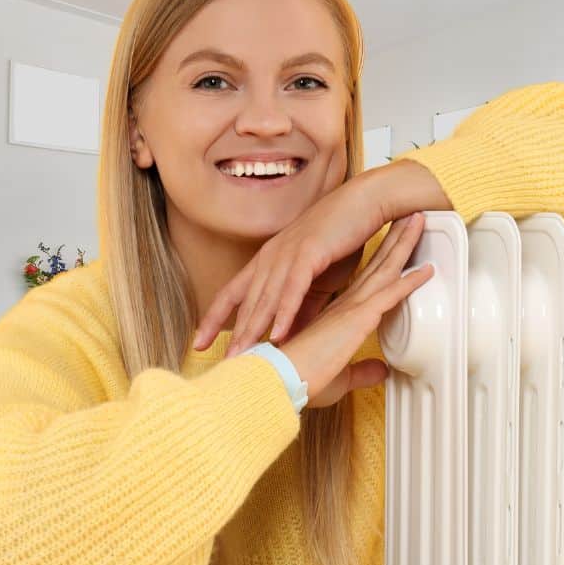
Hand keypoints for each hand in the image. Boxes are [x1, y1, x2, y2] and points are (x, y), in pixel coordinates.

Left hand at [193, 174, 390, 356]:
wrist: (365, 202)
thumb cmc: (342, 237)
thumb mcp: (318, 279)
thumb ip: (303, 307)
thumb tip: (290, 336)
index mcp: (268, 260)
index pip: (232, 294)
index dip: (213, 320)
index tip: (198, 343)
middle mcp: (270, 256)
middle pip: (244, 302)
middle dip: (232, 334)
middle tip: (223, 362)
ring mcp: (287, 253)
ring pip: (265, 298)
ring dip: (252, 329)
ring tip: (242, 356)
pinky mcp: (309, 253)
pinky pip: (292, 289)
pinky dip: (284, 313)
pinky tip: (276, 335)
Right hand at [277, 212, 432, 407]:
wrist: (278, 382)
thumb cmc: (301, 381)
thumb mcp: (341, 377)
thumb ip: (361, 372)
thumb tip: (380, 372)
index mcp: (337, 314)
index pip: (364, 281)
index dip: (380, 262)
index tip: (392, 246)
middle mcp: (344, 304)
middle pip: (375, 266)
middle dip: (393, 241)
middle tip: (408, 219)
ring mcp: (350, 308)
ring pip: (385, 270)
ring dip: (404, 246)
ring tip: (418, 223)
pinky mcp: (356, 317)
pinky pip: (390, 294)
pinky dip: (411, 281)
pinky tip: (427, 269)